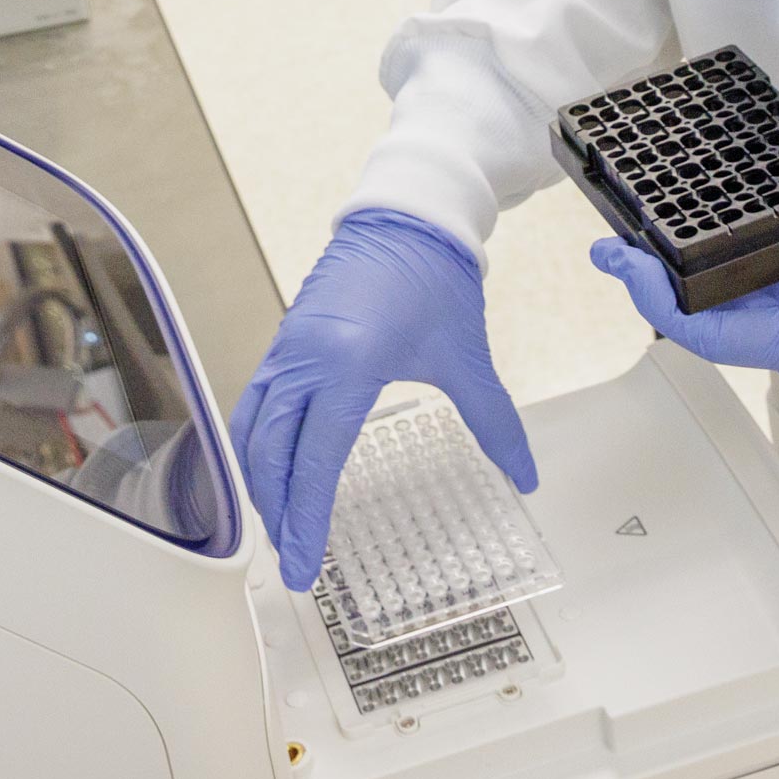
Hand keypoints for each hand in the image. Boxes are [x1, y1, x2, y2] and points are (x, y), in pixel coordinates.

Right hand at [232, 210, 535, 590]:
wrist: (409, 213)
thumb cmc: (436, 278)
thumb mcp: (467, 355)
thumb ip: (495, 422)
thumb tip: (525, 475)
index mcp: (349, 363)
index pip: (316, 460)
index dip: (307, 520)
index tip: (306, 565)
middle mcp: (306, 357)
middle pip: (272, 454)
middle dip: (278, 514)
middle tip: (293, 562)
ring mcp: (288, 345)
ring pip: (253, 430)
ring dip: (261, 483)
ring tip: (280, 528)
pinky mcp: (284, 337)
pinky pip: (256, 403)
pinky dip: (256, 447)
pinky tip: (272, 471)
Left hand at [591, 127, 778, 423]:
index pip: (709, 333)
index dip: (655, 298)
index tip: (621, 263)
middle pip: (723, 328)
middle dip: (672, 286)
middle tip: (627, 246)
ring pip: (759, 328)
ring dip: (719, 290)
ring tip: (676, 247)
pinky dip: (768, 294)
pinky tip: (757, 256)